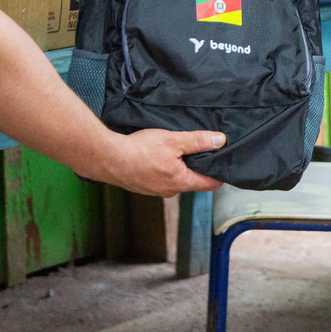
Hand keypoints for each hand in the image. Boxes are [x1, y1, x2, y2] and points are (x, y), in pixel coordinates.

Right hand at [95, 129, 225, 196]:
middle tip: (200, 150)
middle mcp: (170, 191)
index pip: (210, 184)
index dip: (219, 173)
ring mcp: (155, 190)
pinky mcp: (143, 186)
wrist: (107, 158)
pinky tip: (158, 156)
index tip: (223, 162)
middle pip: (193, 181)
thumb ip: (198, 141)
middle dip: (198, 167)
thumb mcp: (174, 140)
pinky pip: (161, 178)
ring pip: (176, 179)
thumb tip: (220, 141)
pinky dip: (164, 169)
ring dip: (179, 167)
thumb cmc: (140, 150)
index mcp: (181, 182)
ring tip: (178, 150)